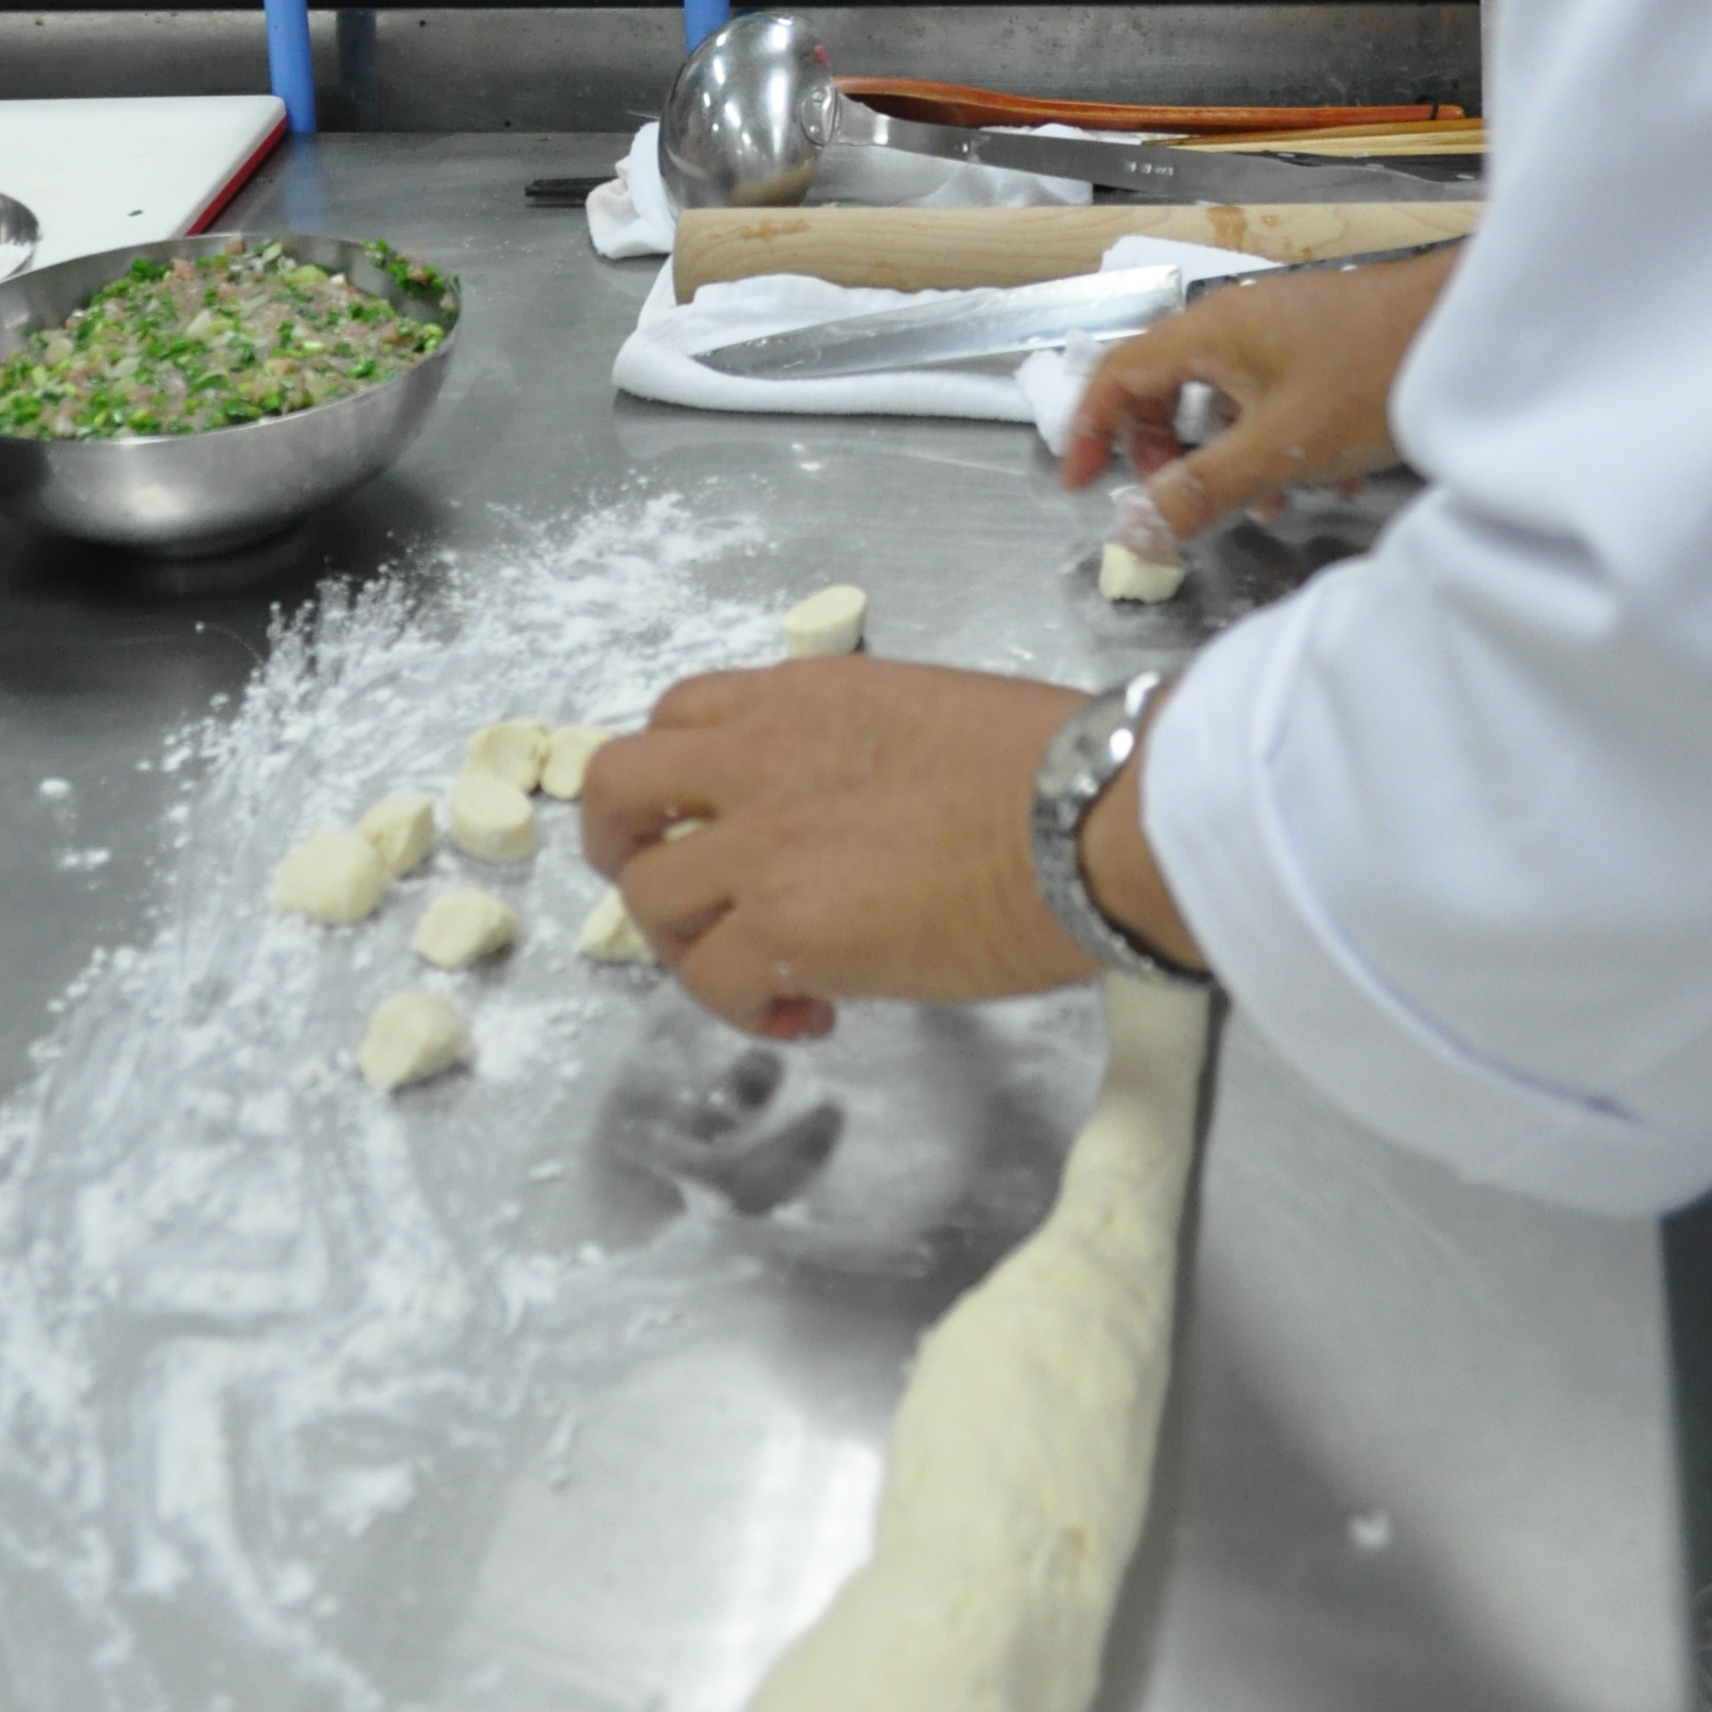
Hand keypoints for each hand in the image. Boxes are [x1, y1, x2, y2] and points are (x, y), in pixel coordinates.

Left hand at [581, 659, 1099, 1038]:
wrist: (1097, 816)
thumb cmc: (1061, 765)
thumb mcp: (928, 715)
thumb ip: (857, 754)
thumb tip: (855, 818)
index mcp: (802, 695)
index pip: (679, 714)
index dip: (680, 778)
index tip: (720, 824)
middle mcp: (759, 755)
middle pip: (613, 788)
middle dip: (624, 849)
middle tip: (684, 900)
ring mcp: (763, 842)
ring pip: (647, 894)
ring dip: (688, 943)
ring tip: (757, 975)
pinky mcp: (786, 929)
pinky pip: (712, 979)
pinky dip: (743, 1010)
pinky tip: (810, 1015)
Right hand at [1064, 246, 1463, 535]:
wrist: (1467, 324)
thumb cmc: (1370, 375)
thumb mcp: (1281, 447)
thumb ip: (1203, 490)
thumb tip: (1132, 530)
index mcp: (1207, 333)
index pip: (1116, 375)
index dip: (1089, 431)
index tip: (1079, 486)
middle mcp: (1234, 322)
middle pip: (1166, 386)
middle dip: (1165, 451)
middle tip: (1179, 500)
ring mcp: (1280, 329)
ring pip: (1226, 397)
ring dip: (1232, 455)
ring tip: (1268, 505)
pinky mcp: (1321, 343)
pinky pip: (1274, 395)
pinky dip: (1281, 440)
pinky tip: (1331, 477)